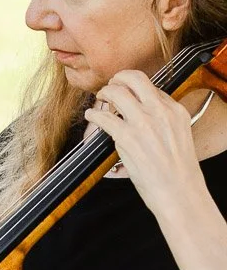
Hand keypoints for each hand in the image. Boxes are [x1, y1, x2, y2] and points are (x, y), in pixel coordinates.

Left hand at [84, 71, 208, 212]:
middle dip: (118, 78)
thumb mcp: (179, 136)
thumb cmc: (177, 171)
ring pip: (116, 92)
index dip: (135, 89)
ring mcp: (143, 122)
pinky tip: (91, 116)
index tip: (127, 93)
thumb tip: (141, 114)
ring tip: (100, 99)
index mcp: (175, 110)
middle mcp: (160, 111)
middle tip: (111, 85)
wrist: (178, 191)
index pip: (152, 88)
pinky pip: (104, 117)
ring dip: (104, 93)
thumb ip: (163, 121)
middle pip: (134, 79)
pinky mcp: (127, 137)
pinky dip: (93, 115)